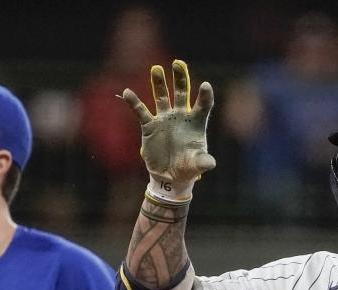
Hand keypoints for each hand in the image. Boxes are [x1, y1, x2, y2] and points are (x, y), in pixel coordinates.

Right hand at [123, 59, 215, 201]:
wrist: (169, 177)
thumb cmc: (188, 168)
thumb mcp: (196, 165)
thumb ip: (203, 162)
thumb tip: (210, 163)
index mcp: (195, 123)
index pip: (203, 105)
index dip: (204, 95)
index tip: (205, 85)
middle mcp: (180, 116)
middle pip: (181, 93)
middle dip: (181, 78)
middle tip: (177, 63)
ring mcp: (164, 119)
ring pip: (162, 96)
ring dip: (159, 83)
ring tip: (156, 69)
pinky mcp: (150, 126)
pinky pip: (141, 111)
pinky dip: (134, 102)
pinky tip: (128, 92)